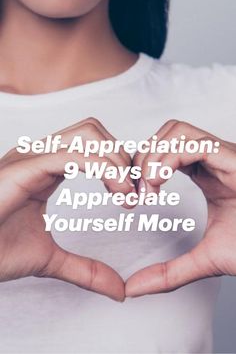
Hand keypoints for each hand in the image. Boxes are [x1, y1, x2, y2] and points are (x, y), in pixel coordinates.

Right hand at [0, 117, 132, 300]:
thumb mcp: (50, 259)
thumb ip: (86, 269)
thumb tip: (119, 290)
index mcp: (46, 167)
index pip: (94, 144)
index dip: (121, 165)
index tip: (134, 196)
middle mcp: (40, 154)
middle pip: (95, 131)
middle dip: (123, 158)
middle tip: (135, 194)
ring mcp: (31, 157)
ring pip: (89, 134)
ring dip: (117, 161)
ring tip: (126, 195)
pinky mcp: (24, 167)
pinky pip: (73, 154)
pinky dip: (105, 169)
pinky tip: (115, 193)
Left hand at [126, 120, 235, 296]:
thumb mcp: (204, 260)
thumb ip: (168, 273)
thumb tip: (134, 287)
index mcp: (207, 173)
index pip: (165, 149)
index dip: (143, 165)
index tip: (134, 196)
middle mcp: (214, 159)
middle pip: (166, 132)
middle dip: (143, 158)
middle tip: (139, 193)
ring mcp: (224, 156)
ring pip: (176, 130)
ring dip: (154, 157)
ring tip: (151, 187)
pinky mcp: (233, 160)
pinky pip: (194, 142)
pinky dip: (168, 158)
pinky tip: (161, 182)